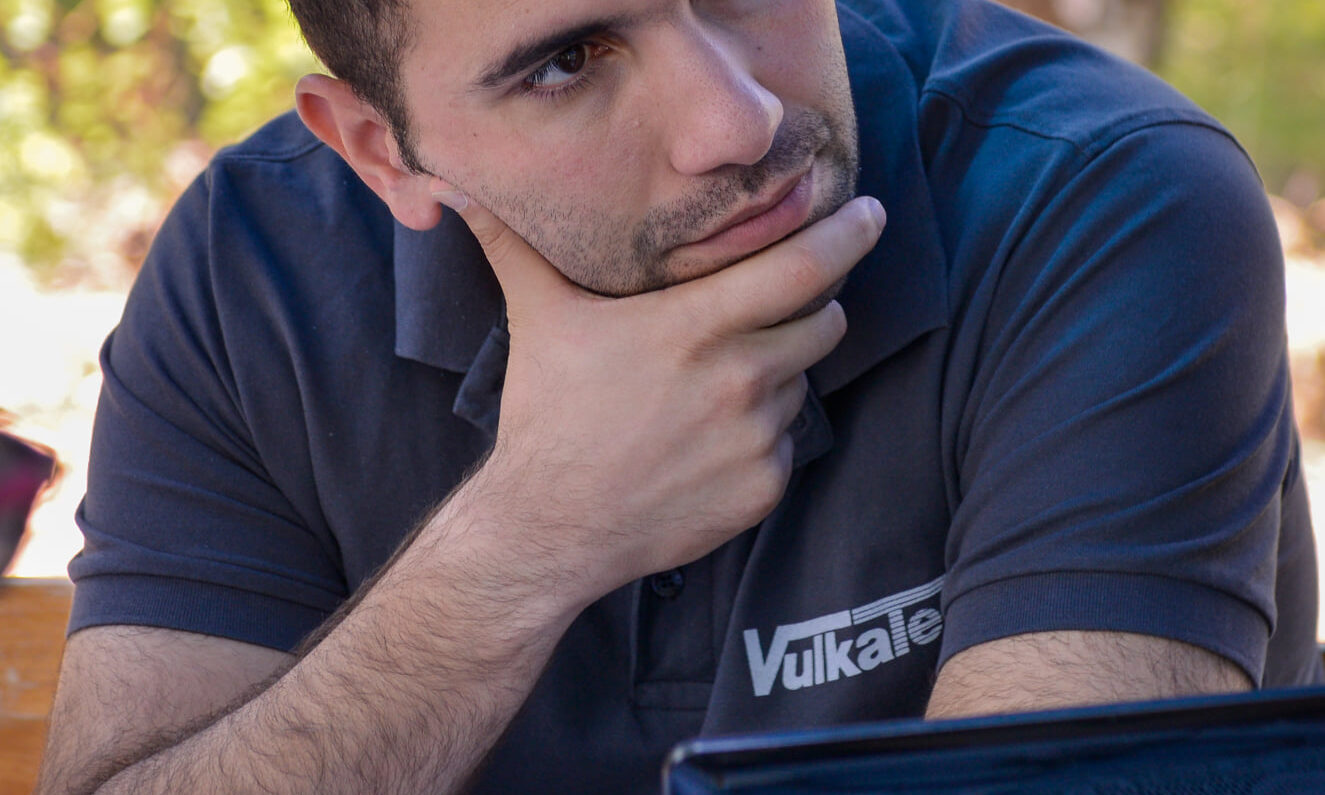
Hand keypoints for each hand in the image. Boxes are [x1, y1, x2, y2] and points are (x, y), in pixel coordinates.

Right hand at [443, 194, 884, 594]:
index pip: (803, 266)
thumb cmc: (547, 414)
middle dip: (811, 307)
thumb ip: (512, 241)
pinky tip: (707, 439)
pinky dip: (762, 433)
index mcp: (694, 328)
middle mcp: (738, 380)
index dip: (848, 232)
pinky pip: (787, 441)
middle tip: (770, 309)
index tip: (871, 212)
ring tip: (712, 384)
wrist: (550, 529)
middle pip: (824, 321)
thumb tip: (449, 184)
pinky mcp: (764, 489)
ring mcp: (756, 440)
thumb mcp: (537, 317)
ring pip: (802, 381)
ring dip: (778, 372)